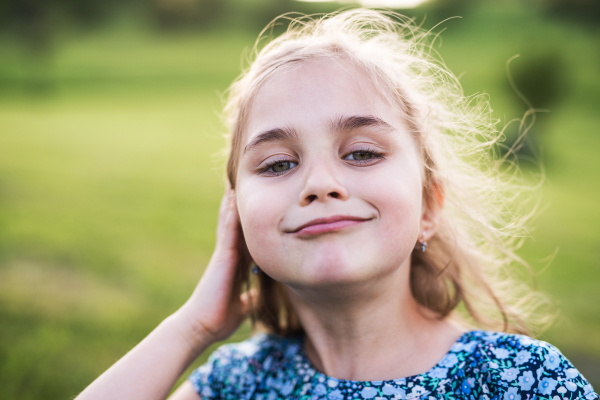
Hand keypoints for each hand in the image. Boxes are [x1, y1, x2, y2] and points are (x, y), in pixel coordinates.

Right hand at [177, 188, 253, 348]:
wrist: (202, 326)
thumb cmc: (220, 318)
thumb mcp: (242, 306)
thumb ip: (249, 298)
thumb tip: (255, 299)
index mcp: (235, 264)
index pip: (244, 237)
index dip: (249, 220)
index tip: (257, 203)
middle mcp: (229, 254)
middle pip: (236, 223)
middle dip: (239, 204)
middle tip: (244, 181)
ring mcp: (224, 253)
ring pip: (229, 221)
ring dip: (233, 201)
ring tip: (236, 179)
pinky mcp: (222, 256)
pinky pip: (227, 230)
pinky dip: (231, 214)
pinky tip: (234, 198)